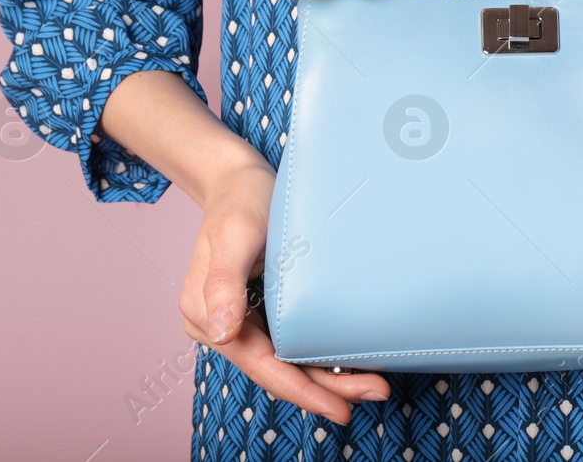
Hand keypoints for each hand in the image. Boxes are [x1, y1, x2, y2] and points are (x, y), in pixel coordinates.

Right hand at [178, 161, 389, 423]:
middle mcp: (221, 323)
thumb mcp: (236, 232)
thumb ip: (223, 280)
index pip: (262, 365)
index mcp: (207, 314)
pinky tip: (350, 359)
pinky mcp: (259, 308)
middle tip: (375, 392)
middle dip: (325, 389)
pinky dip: (319, 354)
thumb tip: (218, 330)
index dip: (302, 390)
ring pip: (287, 360)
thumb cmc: (239, 199)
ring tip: (373, 384)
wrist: (236, 177)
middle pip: (278, 369)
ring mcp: (240, 318)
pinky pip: (289, 341)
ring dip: (327, 376)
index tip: (340, 406)